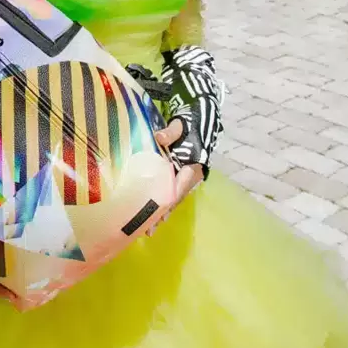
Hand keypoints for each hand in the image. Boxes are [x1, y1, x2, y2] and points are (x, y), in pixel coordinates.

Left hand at [149, 118, 204, 233]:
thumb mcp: (181, 126)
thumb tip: (159, 137)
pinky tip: (151, 213)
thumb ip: (171, 132)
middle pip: (175, 198)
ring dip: (161, 211)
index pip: (180, 187)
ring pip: (172, 198)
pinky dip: (160, 202)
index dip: (168, 201)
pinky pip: (169, 191)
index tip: (159, 214)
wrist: (198, 118)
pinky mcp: (178, 175)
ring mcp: (184, 177)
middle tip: (149, 229)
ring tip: (148, 229)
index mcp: (193, 167)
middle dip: (162, 213)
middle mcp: (190, 176)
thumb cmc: (190, 124)